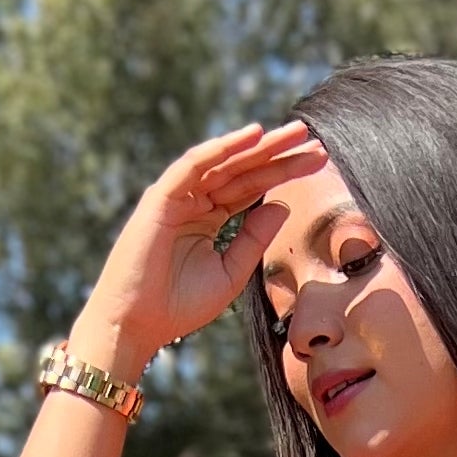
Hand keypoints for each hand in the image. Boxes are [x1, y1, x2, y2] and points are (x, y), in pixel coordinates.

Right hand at [73, 120, 327, 370]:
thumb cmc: (179, 306)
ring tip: (293, 133)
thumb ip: (255, 238)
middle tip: (312, 136)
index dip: (284, 173)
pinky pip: (194, 165)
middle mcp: (194, 201)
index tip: (319, 160)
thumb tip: (284, 203)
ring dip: (258, 145)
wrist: (137, 324)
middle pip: (243, 169)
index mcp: (210, 218)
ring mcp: (177, 197)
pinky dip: (222, 149)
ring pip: (224, 162)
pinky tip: (252, 136)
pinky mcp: (161, 198)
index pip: (253, 188)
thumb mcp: (231, 273)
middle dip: (277, 153)